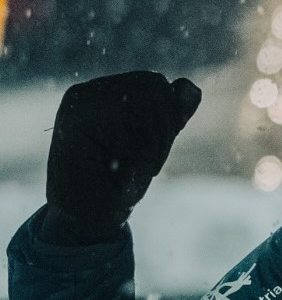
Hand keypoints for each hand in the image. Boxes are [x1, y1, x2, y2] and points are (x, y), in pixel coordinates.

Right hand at [44, 71, 201, 244]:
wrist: (86, 216)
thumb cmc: (120, 180)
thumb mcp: (155, 145)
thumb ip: (172, 115)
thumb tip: (191, 87)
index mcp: (108, 93)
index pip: (155, 83)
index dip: (168, 117)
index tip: (155, 151)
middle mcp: (90, 91)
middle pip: (152, 86)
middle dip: (162, 129)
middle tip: (146, 163)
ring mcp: (78, 102)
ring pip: (142, 102)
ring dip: (149, 143)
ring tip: (129, 166)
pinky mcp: (72, 119)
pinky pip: (123, 121)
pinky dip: (134, 151)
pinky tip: (119, 169)